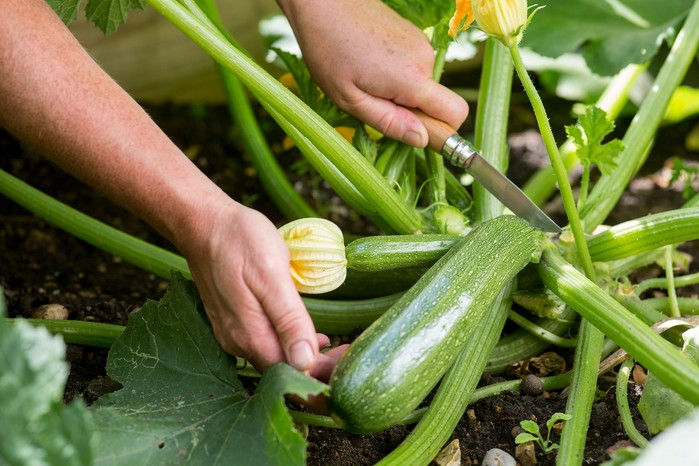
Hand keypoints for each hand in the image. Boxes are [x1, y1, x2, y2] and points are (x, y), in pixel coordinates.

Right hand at [179, 200, 345, 376]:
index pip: (294, 372)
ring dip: (306, 356)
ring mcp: (232, 333)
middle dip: (319, 366)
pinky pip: (265, 343)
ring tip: (336, 344)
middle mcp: (239, 343)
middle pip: (285, 369)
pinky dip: (289, 343)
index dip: (324, 371)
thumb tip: (305, 362)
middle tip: (349, 349)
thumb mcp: (272, 275)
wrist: (203, 222)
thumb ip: (288, 320)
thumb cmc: (240, 241)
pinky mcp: (231, 322)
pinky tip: (307, 335)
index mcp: (251, 335)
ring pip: (275, 358)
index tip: (350, 356)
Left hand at [279, 0, 468, 146]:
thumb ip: (388, 122)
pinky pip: (416, 69)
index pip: (455, 114)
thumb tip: (422, 140)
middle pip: (437, 103)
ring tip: (366, 80)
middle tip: (374, 103)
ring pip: (423, 87)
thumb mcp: (350, 100)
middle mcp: (424, 59)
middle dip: (412, 113)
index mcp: (412, 79)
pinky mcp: (414, 36)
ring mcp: (421, 45)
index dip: (442, 132)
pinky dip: (398, 76)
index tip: (415, 134)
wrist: (323, 3)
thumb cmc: (329, 50)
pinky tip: (370, 65)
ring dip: (401, 94)